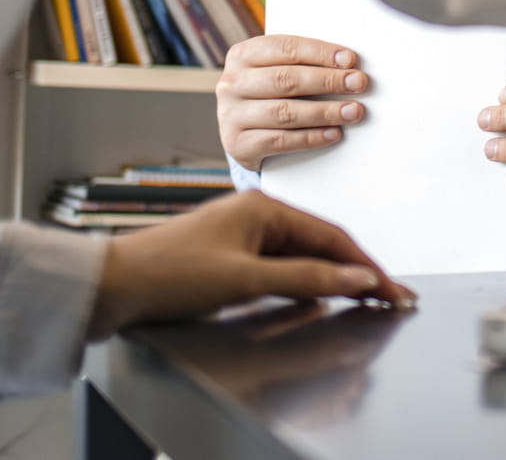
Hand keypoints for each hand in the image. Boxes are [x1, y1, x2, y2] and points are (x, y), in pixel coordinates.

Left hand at [87, 189, 413, 337]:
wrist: (113, 286)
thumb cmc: (170, 274)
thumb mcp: (245, 279)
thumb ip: (306, 277)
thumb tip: (356, 278)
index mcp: (263, 207)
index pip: (331, 237)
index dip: (366, 266)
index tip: (392, 290)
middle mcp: (256, 215)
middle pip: (321, 243)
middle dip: (357, 271)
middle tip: (389, 298)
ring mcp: (243, 235)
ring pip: (302, 255)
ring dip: (334, 277)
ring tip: (364, 298)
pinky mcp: (229, 257)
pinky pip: (281, 266)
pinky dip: (307, 280)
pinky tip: (319, 293)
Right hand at [216, 34, 369, 172]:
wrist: (241, 132)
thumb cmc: (269, 93)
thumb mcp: (275, 70)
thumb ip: (302, 64)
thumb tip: (347, 64)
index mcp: (243, 55)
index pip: (285, 48)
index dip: (320, 53)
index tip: (350, 60)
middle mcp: (231, 83)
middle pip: (286, 79)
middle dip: (327, 81)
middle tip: (358, 83)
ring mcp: (231, 115)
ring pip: (284, 112)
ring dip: (325, 112)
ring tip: (353, 111)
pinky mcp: (237, 145)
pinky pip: (280, 141)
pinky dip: (311, 137)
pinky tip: (334, 133)